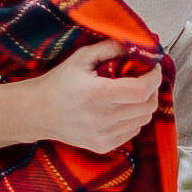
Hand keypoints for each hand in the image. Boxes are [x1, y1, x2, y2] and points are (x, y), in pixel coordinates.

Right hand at [28, 39, 162, 152]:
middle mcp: (101, 118)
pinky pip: (133, 131)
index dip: (154, 77)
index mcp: (96, 94)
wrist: (37, 112)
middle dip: (152, 89)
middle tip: (144, 77)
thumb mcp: (82, 57)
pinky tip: (121, 108)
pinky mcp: (103, 146)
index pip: (141, 90)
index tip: (152, 67)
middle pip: (148, 106)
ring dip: (144, 104)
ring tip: (132, 92)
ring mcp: (103, 136)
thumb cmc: (59, 82)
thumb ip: (111, 48)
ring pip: (144, 120)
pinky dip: (134, 118)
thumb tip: (138, 45)